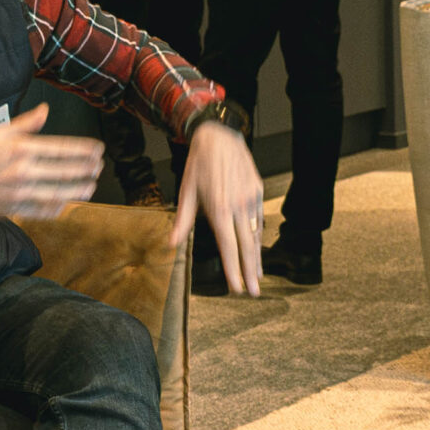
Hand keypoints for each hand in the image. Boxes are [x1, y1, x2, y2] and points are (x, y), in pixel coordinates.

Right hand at [0, 104, 102, 221]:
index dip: (84, 149)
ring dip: (79, 190)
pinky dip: (57, 208)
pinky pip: (42, 211)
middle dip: (87, 169)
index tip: (98, 149)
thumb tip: (45, 111)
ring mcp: (20, 193)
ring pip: (59, 193)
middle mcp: (23, 171)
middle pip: (66, 171)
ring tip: (91, 187)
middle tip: (99, 167)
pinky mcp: (13, 210)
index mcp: (20, 149)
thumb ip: (24, 124)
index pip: (62, 148)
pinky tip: (67, 204)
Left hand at [172, 119, 261, 295]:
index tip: (237, 288)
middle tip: (254, 293)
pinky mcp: (257, 191)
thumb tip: (172, 244)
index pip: (228, 247)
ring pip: (256, 234)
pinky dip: (257, 236)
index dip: (233, 270)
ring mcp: (250, 198)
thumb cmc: (199, 165)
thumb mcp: (186, 192)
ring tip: (258, 276)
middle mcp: (238, 206)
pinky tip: (256, 248)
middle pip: (247, 246)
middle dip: (251, 271)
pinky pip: (258, 219)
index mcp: (219, 209)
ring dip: (257, 257)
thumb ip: (182, 221)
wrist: (220, 136)